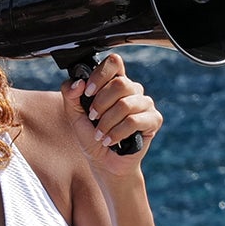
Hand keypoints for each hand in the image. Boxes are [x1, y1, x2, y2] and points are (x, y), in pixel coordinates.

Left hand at [64, 51, 160, 174]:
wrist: (103, 163)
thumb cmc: (92, 136)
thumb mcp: (74, 115)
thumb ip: (70, 95)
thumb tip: (78, 83)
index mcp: (115, 82)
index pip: (113, 63)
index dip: (99, 75)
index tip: (87, 92)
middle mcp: (132, 89)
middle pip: (120, 83)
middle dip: (101, 104)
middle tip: (93, 118)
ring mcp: (145, 103)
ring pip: (126, 104)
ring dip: (107, 122)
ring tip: (100, 134)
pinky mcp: (153, 119)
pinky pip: (134, 120)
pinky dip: (118, 133)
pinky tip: (110, 141)